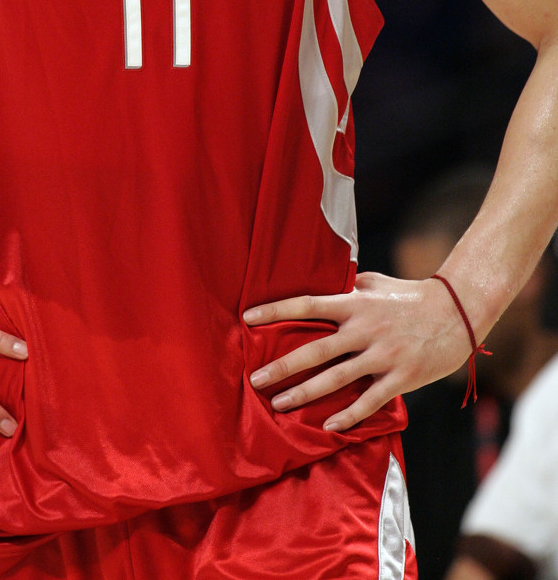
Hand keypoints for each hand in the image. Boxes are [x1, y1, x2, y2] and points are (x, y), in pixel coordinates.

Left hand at [242, 272, 471, 430]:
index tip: (247, 318)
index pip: (307, 304)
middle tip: (255, 378)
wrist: (457, 312)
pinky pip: (370, 401)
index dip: (276, 311)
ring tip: (279, 404)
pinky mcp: (401, 377)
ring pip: (337, 379)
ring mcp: (383, 355)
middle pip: (316, 350)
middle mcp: (364, 329)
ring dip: (305, 393)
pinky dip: (349, 415)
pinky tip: (328, 426)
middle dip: (282, 366)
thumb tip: (327, 280)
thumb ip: (349, 285)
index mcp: (355, 303)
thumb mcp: (376, 283)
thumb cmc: (412, 296)